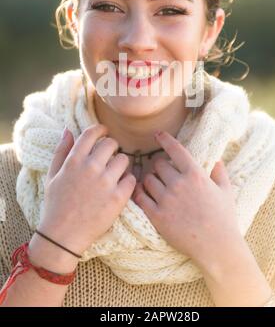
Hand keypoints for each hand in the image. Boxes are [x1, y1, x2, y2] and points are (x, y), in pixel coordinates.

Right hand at [38, 124, 135, 256]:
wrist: (63, 236)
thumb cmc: (56, 205)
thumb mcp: (52, 176)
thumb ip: (61, 151)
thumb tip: (68, 130)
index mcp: (74, 161)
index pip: (92, 133)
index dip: (101, 129)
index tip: (105, 132)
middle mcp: (90, 168)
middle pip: (111, 143)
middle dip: (112, 147)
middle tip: (110, 156)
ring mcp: (105, 183)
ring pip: (124, 159)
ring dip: (120, 164)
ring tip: (114, 174)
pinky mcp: (118, 198)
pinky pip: (131, 179)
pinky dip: (127, 182)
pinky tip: (120, 187)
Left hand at [132, 130, 242, 272]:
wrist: (217, 246)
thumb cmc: (224, 218)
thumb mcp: (226, 191)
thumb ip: (219, 173)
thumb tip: (216, 160)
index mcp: (195, 174)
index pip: (175, 149)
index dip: (164, 139)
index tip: (158, 134)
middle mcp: (178, 184)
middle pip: (158, 164)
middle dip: (158, 165)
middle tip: (160, 170)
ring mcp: (166, 200)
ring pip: (147, 179)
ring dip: (149, 179)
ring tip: (154, 183)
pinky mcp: (157, 216)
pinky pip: (140, 198)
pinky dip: (139, 193)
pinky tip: (141, 193)